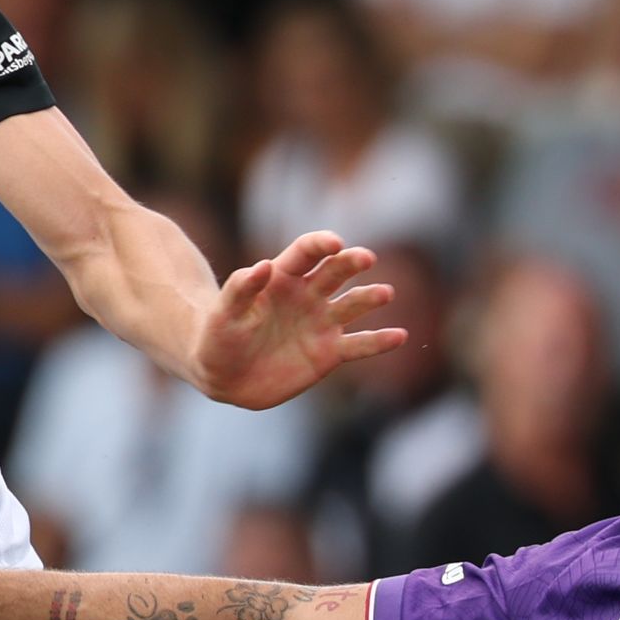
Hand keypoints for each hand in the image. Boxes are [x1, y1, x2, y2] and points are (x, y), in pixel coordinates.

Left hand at [190, 231, 405, 409]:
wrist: (224, 376)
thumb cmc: (219, 338)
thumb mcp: (223, 315)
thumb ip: (240, 289)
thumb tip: (261, 265)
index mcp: (282, 278)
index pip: (306, 252)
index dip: (321, 244)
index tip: (335, 243)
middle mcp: (308, 295)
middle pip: (335, 271)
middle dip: (350, 262)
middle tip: (365, 258)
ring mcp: (321, 322)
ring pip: (352, 304)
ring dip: (370, 297)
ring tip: (385, 293)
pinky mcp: (329, 352)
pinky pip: (359, 345)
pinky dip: (379, 341)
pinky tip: (400, 336)